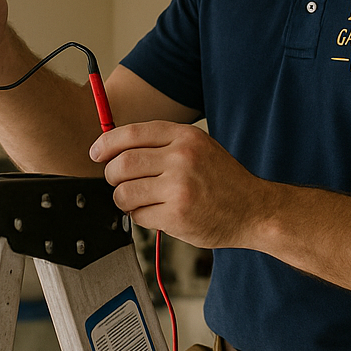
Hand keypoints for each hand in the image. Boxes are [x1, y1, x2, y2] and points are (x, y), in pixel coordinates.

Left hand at [90, 122, 267, 248]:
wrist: (254, 210)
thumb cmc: (223, 180)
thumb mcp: (198, 147)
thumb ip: (162, 143)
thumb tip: (115, 147)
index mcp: (185, 136)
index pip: (131, 133)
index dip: (106, 143)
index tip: (96, 153)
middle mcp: (182, 158)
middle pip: (121, 164)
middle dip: (112, 175)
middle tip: (117, 182)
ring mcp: (179, 188)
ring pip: (124, 193)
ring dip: (124, 199)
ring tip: (138, 200)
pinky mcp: (177, 216)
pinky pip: (139, 215)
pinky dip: (141, 216)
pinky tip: (157, 213)